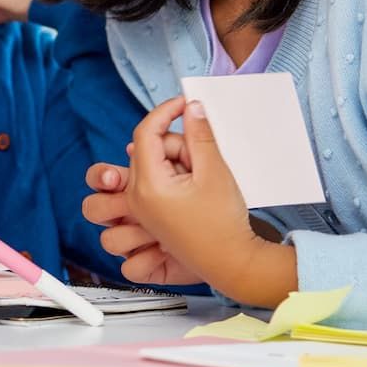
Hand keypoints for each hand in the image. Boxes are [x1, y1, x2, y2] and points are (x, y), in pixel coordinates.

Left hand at [85, 97, 285, 301]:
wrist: (231, 263)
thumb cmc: (223, 224)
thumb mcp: (215, 171)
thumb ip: (200, 135)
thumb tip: (192, 108)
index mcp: (147, 186)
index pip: (146, 133)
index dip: (166, 112)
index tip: (185, 104)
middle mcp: (136, 198)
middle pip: (148, 149)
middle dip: (177, 148)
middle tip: (201, 163)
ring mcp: (140, 209)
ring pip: (150, 165)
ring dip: (172, 164)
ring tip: (195, 181)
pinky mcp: (149, 217)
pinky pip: (152, 182)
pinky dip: (170, 180)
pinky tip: (189, 189)